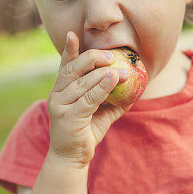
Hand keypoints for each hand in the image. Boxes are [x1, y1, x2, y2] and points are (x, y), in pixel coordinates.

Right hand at [47, 31, 130, 166]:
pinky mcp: (69, 117)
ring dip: (104, 74)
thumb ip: (112, 99)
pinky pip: (89, 98)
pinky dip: (102, 87)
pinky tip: (114, 79)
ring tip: (123, 70)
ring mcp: (61, 106)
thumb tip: (135, 88)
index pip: (65, 66)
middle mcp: (57, 95)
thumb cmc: (85, 133)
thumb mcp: (100, 113)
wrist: (71, 159)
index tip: (73, 34)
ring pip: (83, 83)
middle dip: (93, 58)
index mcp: (61, 90)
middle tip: (113, 55)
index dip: (69, 50)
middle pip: (74, 69)